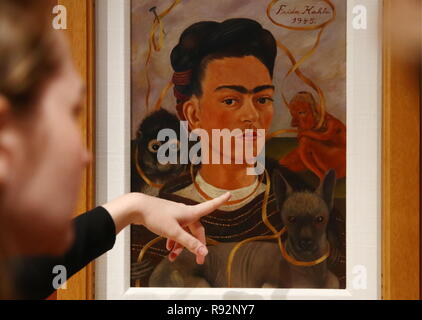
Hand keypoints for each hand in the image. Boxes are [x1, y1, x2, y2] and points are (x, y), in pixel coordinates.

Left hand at [103, 192, 230, 264]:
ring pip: (185, 232)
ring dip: (182, 245)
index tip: (229, 194)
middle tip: (198, 260)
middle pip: (196, 230)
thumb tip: (204, 252)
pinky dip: (174, 240)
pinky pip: (176, 230)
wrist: (137, 208)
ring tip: (173, 257)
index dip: (220, 201)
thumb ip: (189, 243)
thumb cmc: (156, 216)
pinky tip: (168, 248)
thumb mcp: (174, 232)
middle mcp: (185, 212)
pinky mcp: (168, 218)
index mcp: (190, 213)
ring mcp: (176, 215)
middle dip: (197, 245)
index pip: (209, 207)